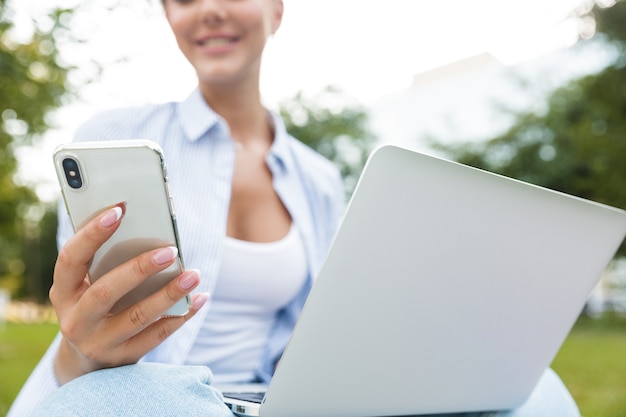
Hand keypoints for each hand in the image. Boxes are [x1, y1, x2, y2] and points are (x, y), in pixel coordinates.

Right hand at [49, 205, 207, 384]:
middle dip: (139, 268)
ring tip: (194, 274)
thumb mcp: (88, 286)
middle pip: (106, 292)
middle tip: (171, 250)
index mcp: (64, 292)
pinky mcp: (123, 357)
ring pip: (138, 317)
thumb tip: (148, 229)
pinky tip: (199, 298)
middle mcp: (76, 320)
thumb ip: (107, 261)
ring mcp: (99, 342)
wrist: (87, 360)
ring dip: (169, 294)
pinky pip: (157, 335)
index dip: (92, 234)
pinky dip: (181, 315)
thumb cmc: (95, 304)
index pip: (71, 259)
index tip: (119, 209)